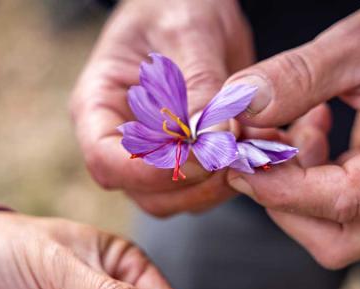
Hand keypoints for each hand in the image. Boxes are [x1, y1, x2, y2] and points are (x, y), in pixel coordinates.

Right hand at [70, 0, 253, 216]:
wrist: (193, 4)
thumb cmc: (175, 5)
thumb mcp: (187, 31)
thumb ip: (198, 85)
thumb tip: (211, 137)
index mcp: (100, 105)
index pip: (106, 161)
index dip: (148, 171)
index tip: (198, 157)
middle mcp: (123, 139)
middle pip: (147, 192)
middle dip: (195, 180)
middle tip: (236, 147)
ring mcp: (156, 152)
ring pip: (181, 197)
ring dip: (221, 181)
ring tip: (254, 140)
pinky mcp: (189, 156)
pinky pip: (209, 185)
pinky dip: (236, 172)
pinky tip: (260, 140)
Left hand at [226, 0, 359, 268]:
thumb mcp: (357, 45)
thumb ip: (298, 76)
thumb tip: (241, 107)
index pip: (344, 201)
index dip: (281, 190)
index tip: (240, 163)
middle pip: (336, 238)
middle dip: (282, 201)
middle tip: (256, 151)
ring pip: (330, 231)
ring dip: (290, 188)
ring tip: (287, 129)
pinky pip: (333, 208)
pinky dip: (303, 179)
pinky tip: (305, 132)